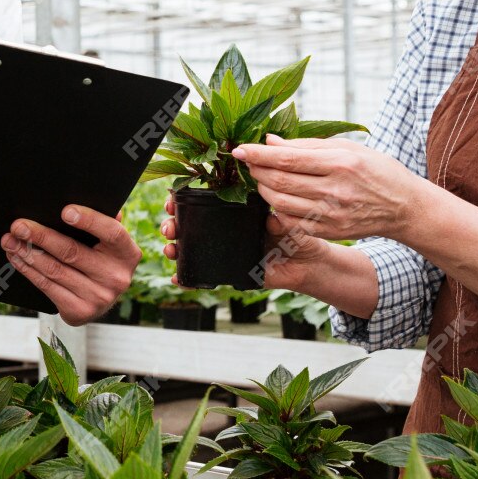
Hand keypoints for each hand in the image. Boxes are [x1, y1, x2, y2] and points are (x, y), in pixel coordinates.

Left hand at [2, 204, 140, 324]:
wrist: (99, 300)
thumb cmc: (100, 259)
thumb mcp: (108, 243)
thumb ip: (103, 221)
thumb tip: (92, 196)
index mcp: (127, 253)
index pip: (112, 232)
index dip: (89, 220)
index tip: (64, 211)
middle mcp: (116, 277)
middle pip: (72, 252)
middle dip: (41, 236)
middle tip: (18, 225)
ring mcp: (98, 297)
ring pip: (54, 270)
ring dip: (28, 253)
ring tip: (10, 240)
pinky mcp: (79, 311)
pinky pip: (47, 286)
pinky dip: (28, 270)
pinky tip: (16, 257)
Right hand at [161, 200, 327, 291]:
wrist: (307, 265)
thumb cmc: (298, 236)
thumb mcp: (288, 222)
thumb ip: (280, 219)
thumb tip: (270, 220)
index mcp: (234, 211)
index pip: (202, 201)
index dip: (183, 200)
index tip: (173, 200)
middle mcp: (224, 229)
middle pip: (188, 225)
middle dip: (171, 225)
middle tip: (170, 228)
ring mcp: (223, 251)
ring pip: (190, 248)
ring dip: (174, 248)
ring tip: (171, 250)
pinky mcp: (227, 272)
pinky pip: (202, 275)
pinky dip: (187, 278)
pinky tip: (177, 278)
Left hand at [231, 134, 426, 241]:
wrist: (404, 207)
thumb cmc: (375, 170)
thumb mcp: (347, 148)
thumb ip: (306, 145)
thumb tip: (270, 141)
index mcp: (340, 163)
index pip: (288, 159)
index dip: (258, 155)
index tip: (239, 149)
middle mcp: (335, 191)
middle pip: (280, 182)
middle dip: (256, 171)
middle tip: (247, 162)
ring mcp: (331, 215)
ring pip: (280, 203)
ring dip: (263, 190)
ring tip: (260, 178)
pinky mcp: (329, 232)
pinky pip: (291, 221)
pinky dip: (277, 209)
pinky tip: (276, 197)